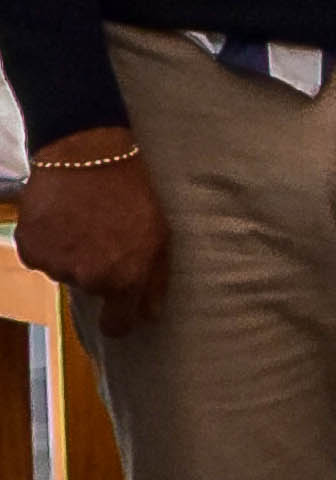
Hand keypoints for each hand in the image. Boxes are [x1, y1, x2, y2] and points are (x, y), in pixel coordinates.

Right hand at [17, 138, 168, 330]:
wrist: (86, 153)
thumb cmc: (129, 191)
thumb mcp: (160, 235)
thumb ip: (155, 281)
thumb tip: (150, 316)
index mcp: (125, 279)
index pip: (117, 325)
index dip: (117, 320)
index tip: (117, 314)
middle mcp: (89, 279)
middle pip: (90, 291)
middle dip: (97, 272)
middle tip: (102, 237)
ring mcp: (57, 265)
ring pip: (64, 271)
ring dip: (71, 254)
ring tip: (82, 220)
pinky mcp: (31, 249)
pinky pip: (41, 257)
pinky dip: (48, 242)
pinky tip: (60, 218)